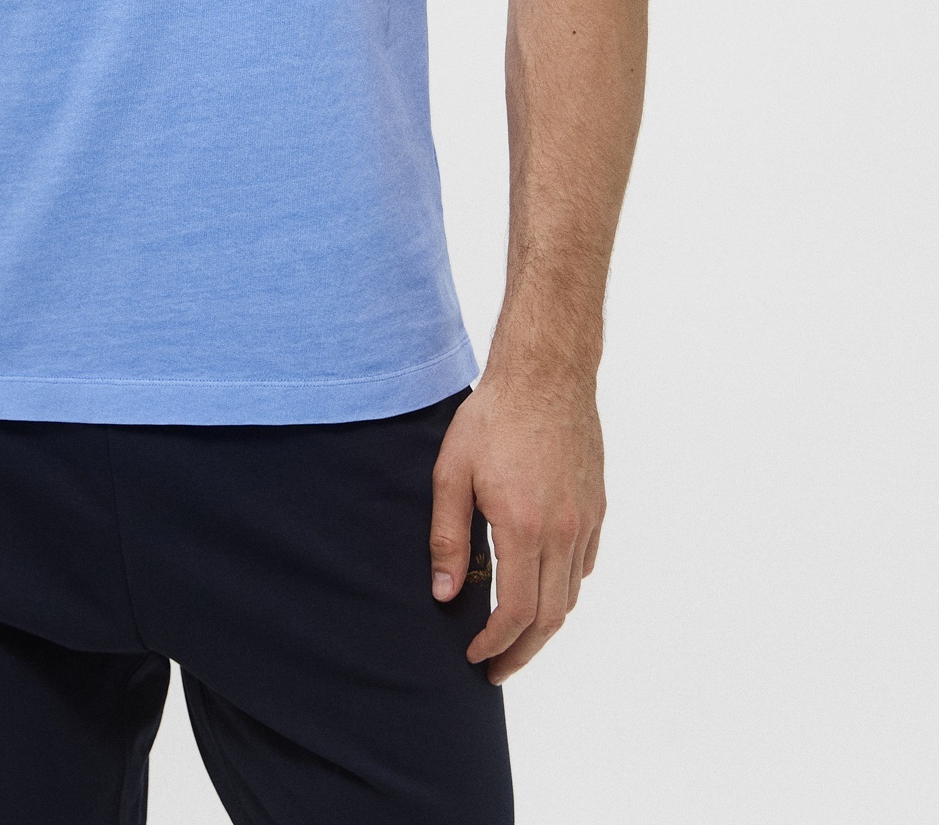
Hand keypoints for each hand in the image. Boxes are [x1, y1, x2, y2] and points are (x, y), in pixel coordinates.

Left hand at [429, 372, 604, 682]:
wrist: (545, 374)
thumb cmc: (493, 417)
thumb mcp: (452, 473)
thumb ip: (448, 537)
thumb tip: (445, 594)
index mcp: (523, 528)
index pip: (515, 612)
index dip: (495, 644)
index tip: (475, 656)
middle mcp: (562, 532)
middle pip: (550, 618)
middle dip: (521, 652)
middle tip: (496, 668)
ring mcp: (585, 521)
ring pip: (572, 596)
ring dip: (545, 626)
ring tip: (516, 637)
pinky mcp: (596, 507)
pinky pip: (585, 566)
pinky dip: (566, 590)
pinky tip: (544, 588)